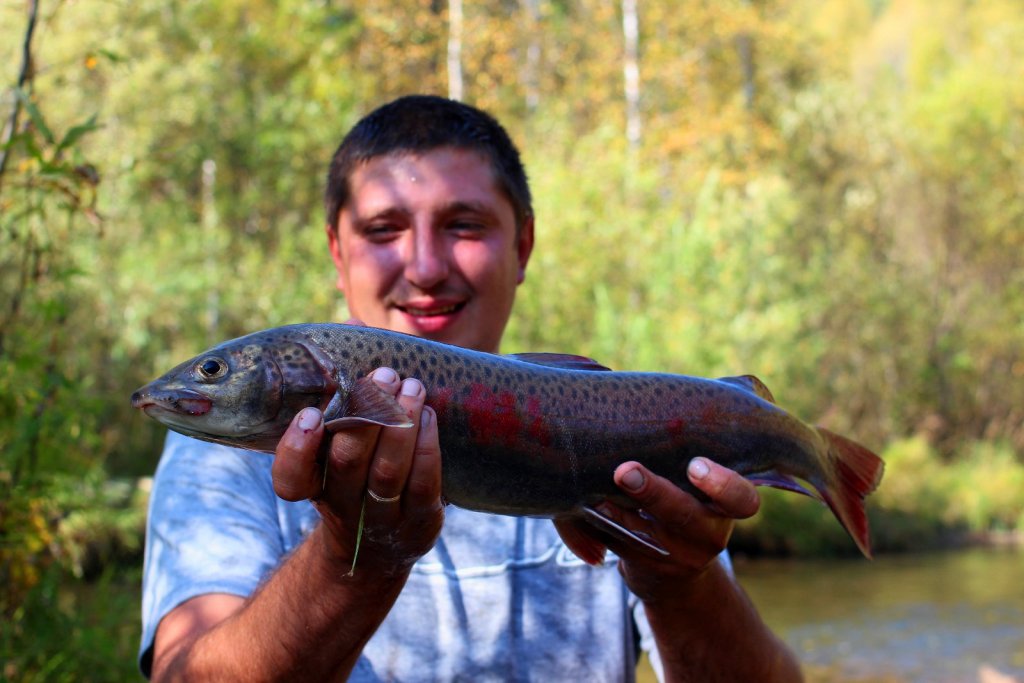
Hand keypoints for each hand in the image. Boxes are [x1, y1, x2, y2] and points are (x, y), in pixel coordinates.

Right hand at [272, 367, 444, 576]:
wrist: (380, 548)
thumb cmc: (357, 475)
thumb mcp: (338, 444)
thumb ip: (343, 390)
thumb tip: (355, 328)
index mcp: (314, 485)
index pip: (291, 480)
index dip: (297, 450)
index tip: (310, 414)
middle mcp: (343, 504)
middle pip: (347, 464)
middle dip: (366, 415)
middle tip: (383, 375)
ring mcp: (382, 518)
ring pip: (387, 473)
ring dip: (402, 424)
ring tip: (413, 386)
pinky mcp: (419, 523)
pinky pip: (422, 484)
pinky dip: (426, 447)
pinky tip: (430, 416)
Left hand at [555, 458, 759, 600]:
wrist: (677, 573)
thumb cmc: (687, 501)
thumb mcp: (703, 486)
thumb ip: (693, 450)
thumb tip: (672, 392)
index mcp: (727, 508)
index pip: (741, 499)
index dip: (722, 484)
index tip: (694, 463)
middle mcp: (707, 535)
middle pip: (684, 516)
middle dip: (653, 493)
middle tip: (624, 471)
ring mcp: (677, 557)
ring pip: (644, 535)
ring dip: (616, 512)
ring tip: (594, 493)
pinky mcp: (645, 568)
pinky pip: (618, 545)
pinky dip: (599, 524)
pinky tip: (581, 505)